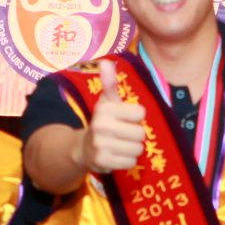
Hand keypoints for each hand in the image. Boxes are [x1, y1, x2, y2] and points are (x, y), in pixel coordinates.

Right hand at [78, 60, 145, 177]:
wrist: (84, 148)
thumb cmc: (103, 122)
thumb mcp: (106, 102)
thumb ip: (109, 83)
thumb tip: (106, 61)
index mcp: (104, 108)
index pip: (140, 113)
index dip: (136, 117)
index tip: (126, 119)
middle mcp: (101, 125)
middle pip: (141, 133)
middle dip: (136, 135)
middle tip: (124, 135)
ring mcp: (101, 145)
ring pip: (137, 149)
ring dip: (133, 149)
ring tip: (122, 145)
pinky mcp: (103, 162)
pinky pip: (131, 162)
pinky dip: (127, 161)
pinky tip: (118, 156)